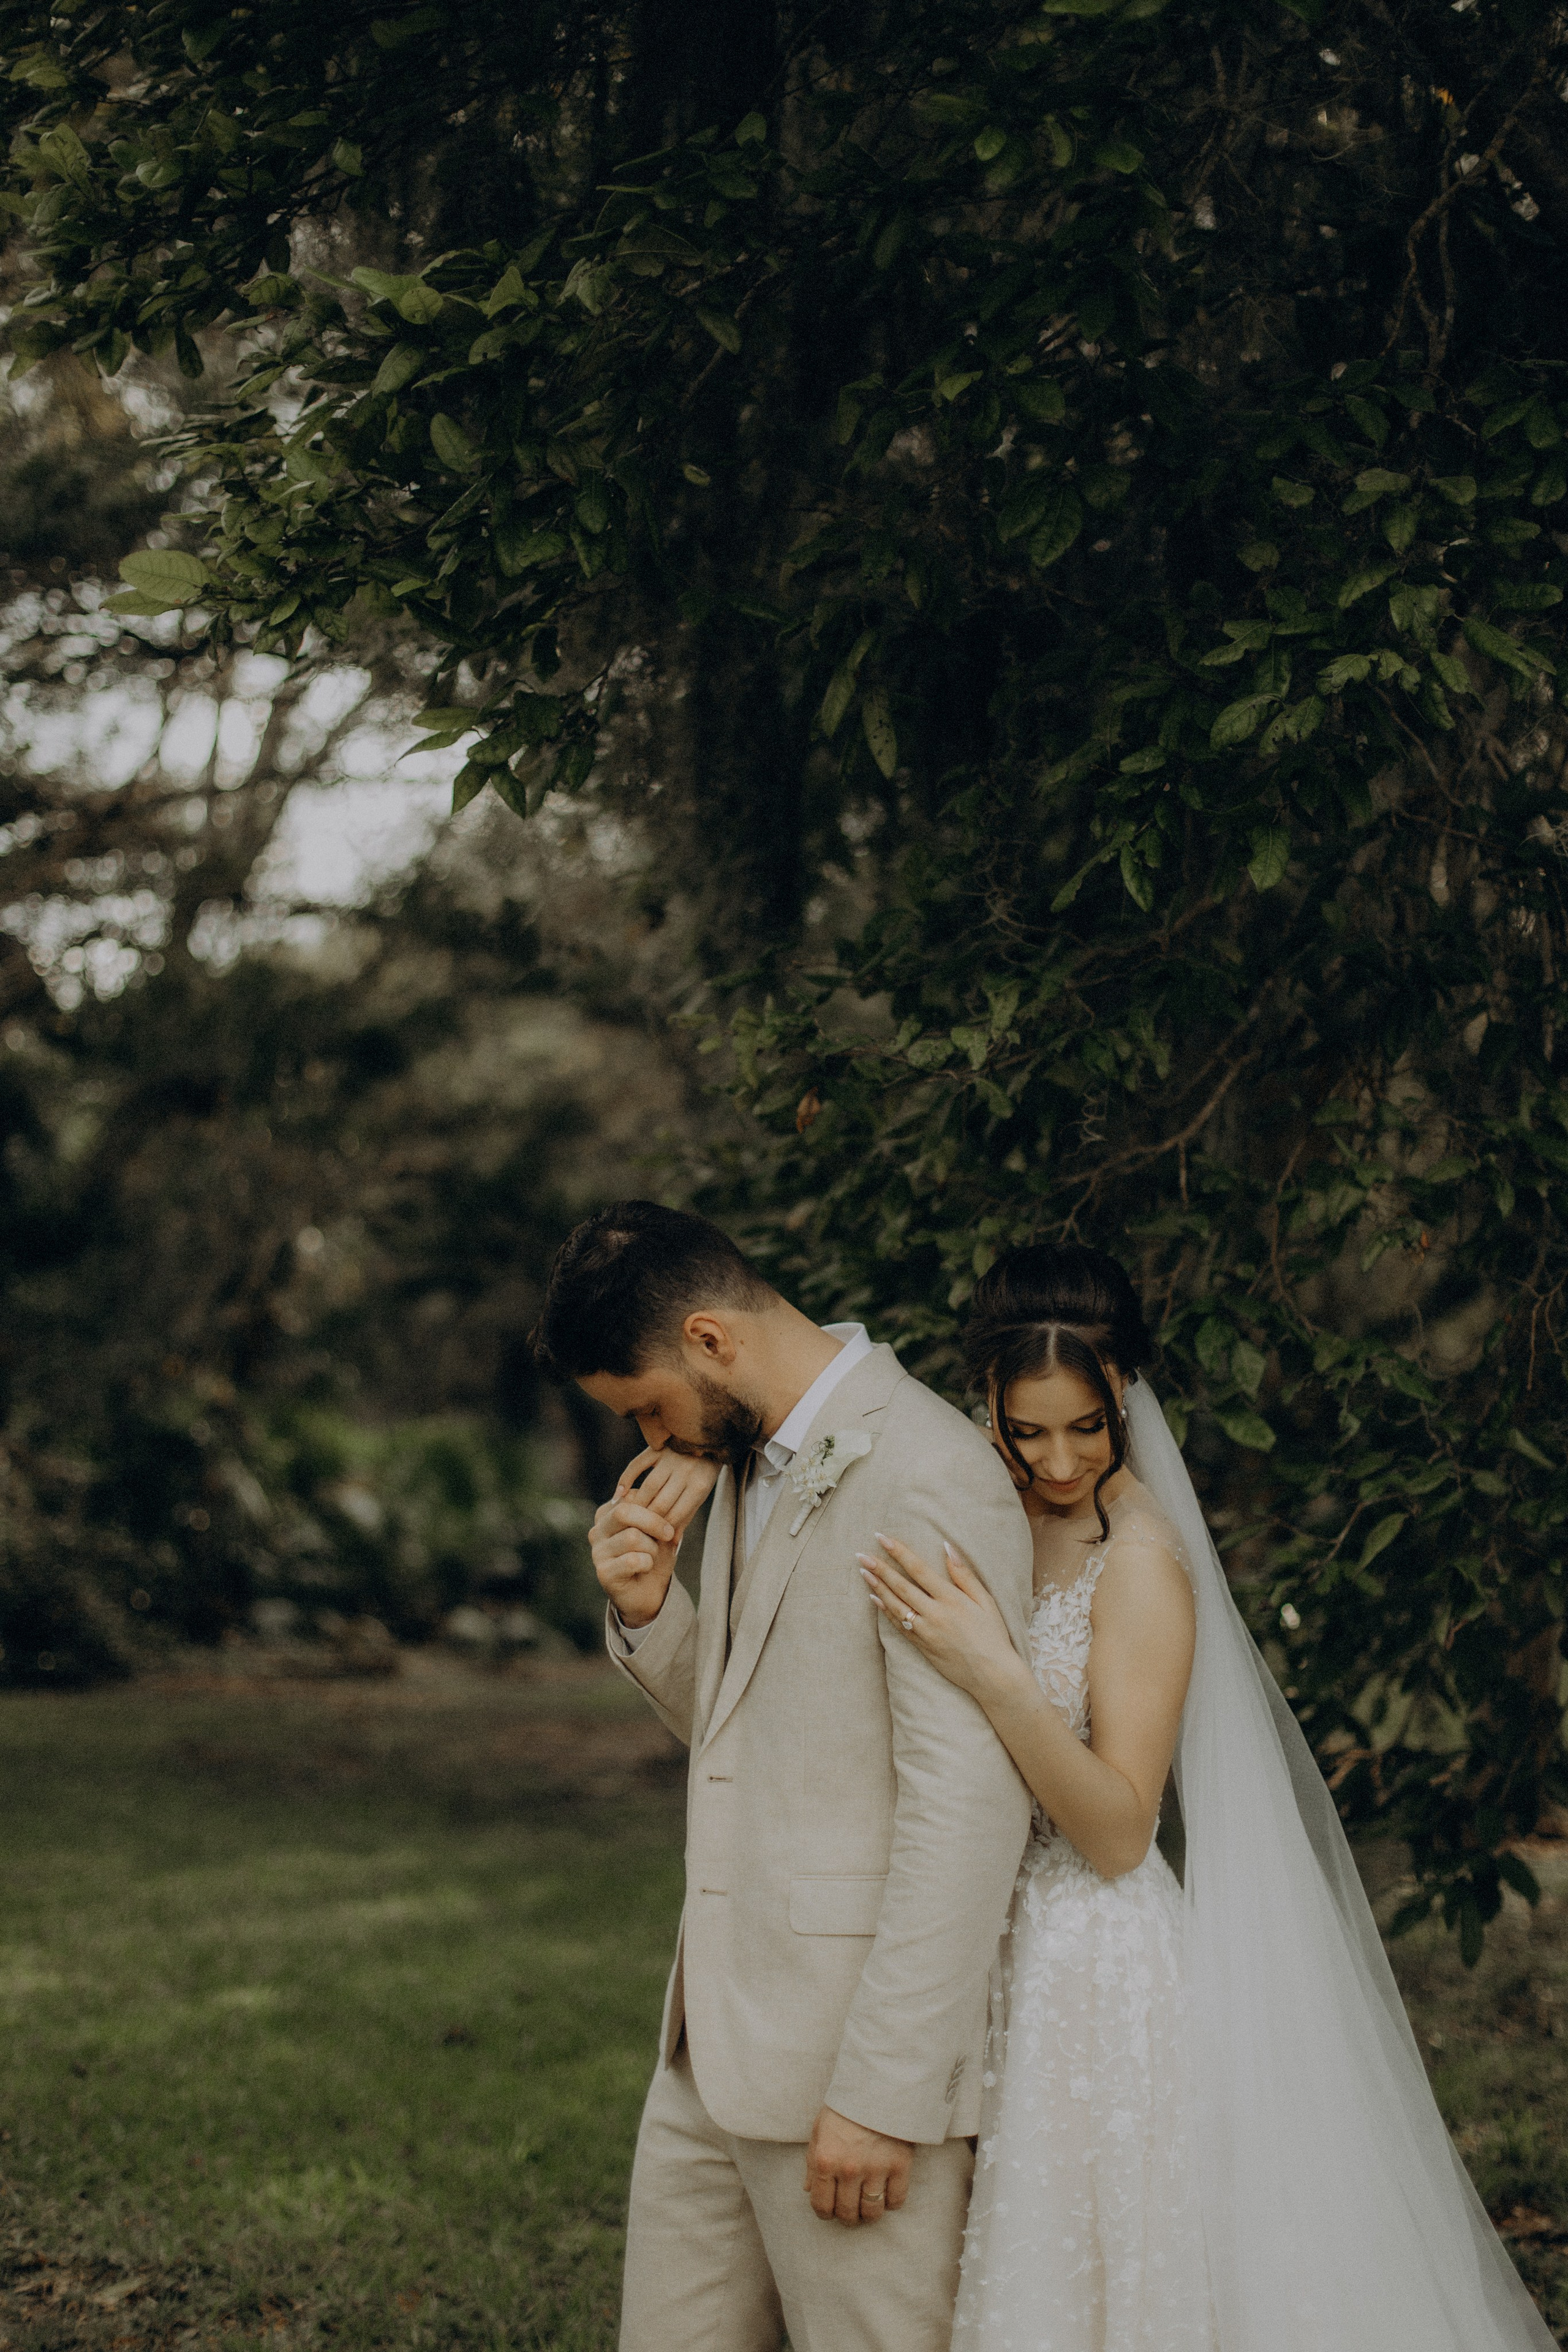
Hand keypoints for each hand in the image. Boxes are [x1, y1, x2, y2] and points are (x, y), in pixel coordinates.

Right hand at [591, 1447, 719, 1628]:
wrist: (649, 1593)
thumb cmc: (654, 1556)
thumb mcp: (658, 1530)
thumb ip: (657, 1512)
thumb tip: (663, 1494)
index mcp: (608, 1514)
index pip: (630, 1497)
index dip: (654, 1507)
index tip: (669, 1521)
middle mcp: (597, 1530)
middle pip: (624, 1512)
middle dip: (653, 1522)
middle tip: (669, 1534)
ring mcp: (597, 1552)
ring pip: (632, 1537)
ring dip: (652, 1548)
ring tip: (652, 1556)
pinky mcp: (603, 1572)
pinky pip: (632, 1560)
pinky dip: (647, 1564)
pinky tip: (645, 1569)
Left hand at [803, 2105, 910, 2226]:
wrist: (878, 2084)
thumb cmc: (845, 2107)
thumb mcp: (819, 2130)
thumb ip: (813, 2162)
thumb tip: (809, 2190)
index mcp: (826, 2160)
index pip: (822, 2205)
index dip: (825, 2213)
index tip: (830, 2210)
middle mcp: (849, 2169)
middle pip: (848, 2213)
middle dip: (847, 2216)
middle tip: (850, 2209)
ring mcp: (876, 2169)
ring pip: (872, 2212)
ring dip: (869, 2213)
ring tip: (868, 2203)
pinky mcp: (900, 2165)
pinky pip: (896, 2201)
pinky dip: (891, 2202)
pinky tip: (887, 2192)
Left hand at [858, 1533, 1023, 1703]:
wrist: (992, 1675)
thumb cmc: (992, 1634)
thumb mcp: (985, 1600)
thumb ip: (964, 1574)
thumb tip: (947, 1546)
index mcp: (951, 1599)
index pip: (918, 1569)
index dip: (898, 1552)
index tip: (881, 1538)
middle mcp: (935, 1614)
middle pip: (901, 1586)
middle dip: (880, 1568)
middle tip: (861, 1555)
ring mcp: (926, 1632)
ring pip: (895, 1606)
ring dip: (877, 1588)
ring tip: (863, 1572)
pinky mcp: (922, 1646)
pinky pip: (898, 1626)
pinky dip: (885, 1612)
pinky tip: (875, 1599)